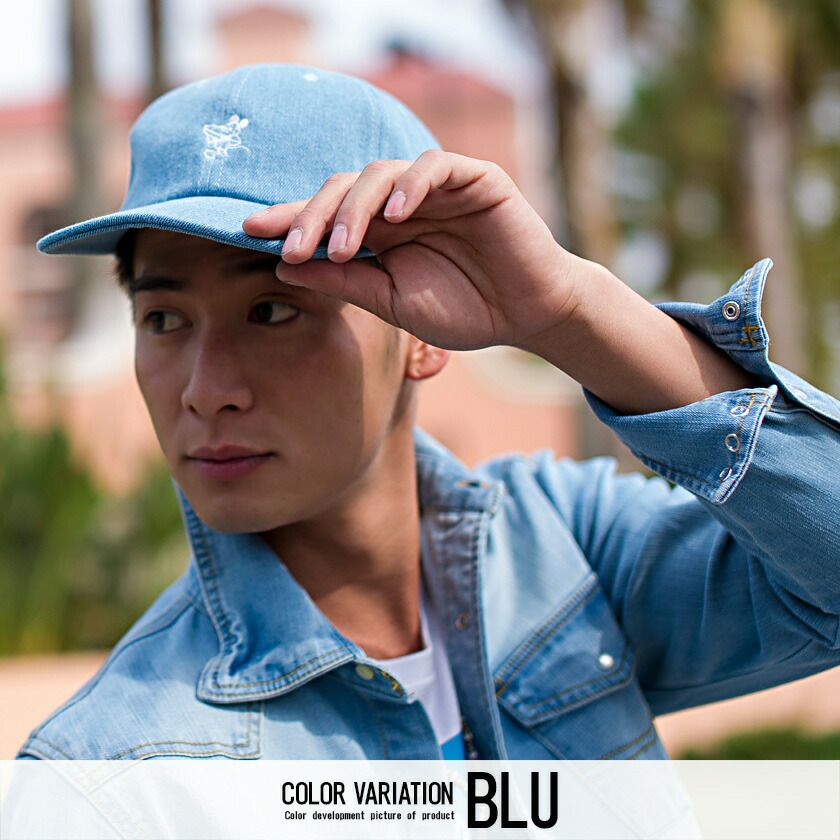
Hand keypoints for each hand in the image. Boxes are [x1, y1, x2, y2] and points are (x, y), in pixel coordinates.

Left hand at [241, 150, 580, 351]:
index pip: (327, 216)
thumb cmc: (464, 309)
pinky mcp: (473, 178)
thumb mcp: (392, 302)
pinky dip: (411, 186)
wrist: (527, 314)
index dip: (289, 220)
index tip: (249, 233)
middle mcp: (401, 204)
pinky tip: (395, 217)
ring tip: (342, 247)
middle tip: (293, 249)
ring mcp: (435, 188)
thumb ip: (344, 282)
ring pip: (380, 173)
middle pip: (342, 188)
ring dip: (355, 208)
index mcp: (380, 232)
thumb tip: (282, 268)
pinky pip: (433, 167)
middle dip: (312, 216)